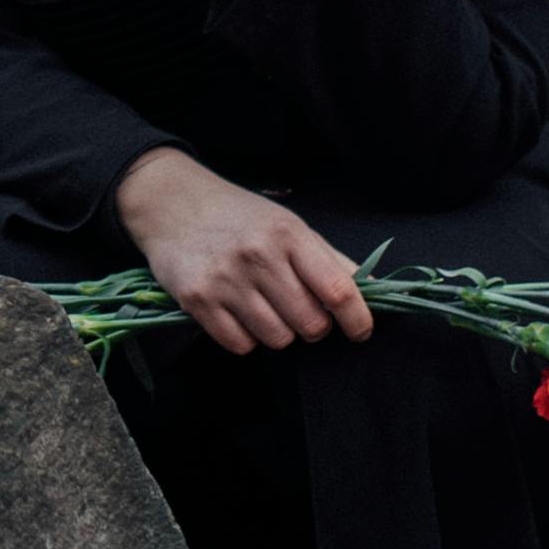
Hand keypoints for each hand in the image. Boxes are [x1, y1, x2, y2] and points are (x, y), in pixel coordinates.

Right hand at [114, 148, 373, 356]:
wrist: (172, 203)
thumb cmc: (239, 217)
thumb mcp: (289, 225)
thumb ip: (330, 259)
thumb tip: (376, 288)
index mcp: (289, 235)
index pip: (338, 290)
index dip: (357, 319)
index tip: (361, 331)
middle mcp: (258, 256)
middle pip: (310, 323)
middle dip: (313, 327)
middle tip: (301, 312)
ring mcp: (226, 280)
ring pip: (277, 340)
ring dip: (279, 333)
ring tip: (265, 308)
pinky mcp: (197, 300)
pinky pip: (240, 345)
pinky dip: (246, 338)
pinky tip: (239, 313)